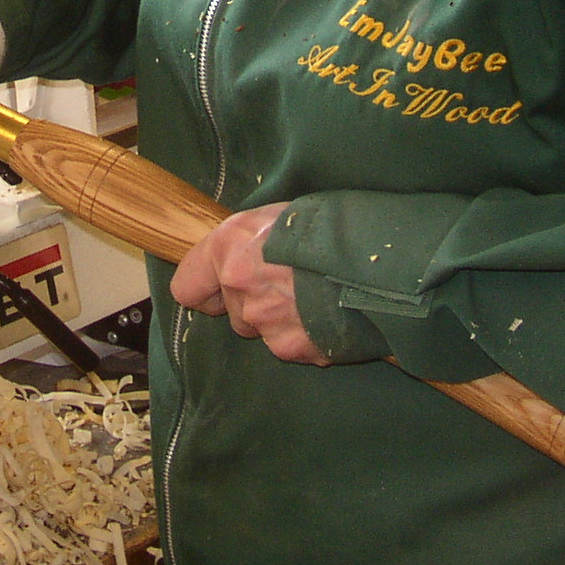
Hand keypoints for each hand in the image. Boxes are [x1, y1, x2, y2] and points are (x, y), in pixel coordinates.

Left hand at [170, 203, 328, 365]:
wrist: (377, 257)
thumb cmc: (329, 225)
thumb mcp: (279, 216)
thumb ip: (250, 243)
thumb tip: (243, 254)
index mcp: (228, 249)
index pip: (187, 287)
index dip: (204, 290)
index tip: (217, 290)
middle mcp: (239, 289)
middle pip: (234, 312)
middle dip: (255, 304)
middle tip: (290, 284)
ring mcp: (266, 323)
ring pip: (264, 330)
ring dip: (283, 320)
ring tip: (317, 297)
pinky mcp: (295, 348)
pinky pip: (294, 345)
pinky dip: (309, 335)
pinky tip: (330, 314)